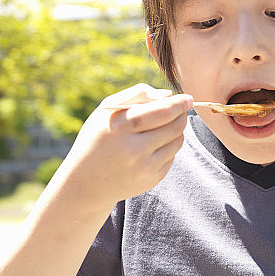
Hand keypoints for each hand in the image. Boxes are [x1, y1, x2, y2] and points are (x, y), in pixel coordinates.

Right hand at [52, 83, 192, 209]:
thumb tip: (169, 95)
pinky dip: (169, 146)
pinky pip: (172, 156)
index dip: (179, 104)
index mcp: (121, 126)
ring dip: (178, 129)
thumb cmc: (99, 137)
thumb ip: (137, 94)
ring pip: (177, 141)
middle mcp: (134, 149)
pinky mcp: (152, 179)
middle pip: (174, 126)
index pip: (162, 111)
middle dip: (181, 114)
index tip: (187, 98)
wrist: (87, 181)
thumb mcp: (108, 110)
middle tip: (180, 109)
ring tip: (165, 125)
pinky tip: (154, 144)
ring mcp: (145, 167)